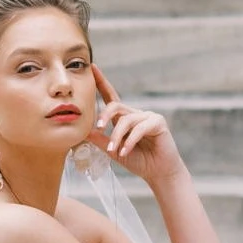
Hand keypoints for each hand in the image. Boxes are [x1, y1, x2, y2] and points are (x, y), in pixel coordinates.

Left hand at [86, 63, 185, 184]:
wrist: (159, 173)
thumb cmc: (139, 161)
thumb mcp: (114, 151)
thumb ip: (101, 140)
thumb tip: (83, 131)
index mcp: (125, 118)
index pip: (111, 97)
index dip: (102, 83)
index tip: (92, 68)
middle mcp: (136, 114)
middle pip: (116, 105)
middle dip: (104, 116)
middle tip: (99, 129)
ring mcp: (148, 116)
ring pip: (126, 120)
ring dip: (117, 136)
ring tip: (114, 151)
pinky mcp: (158, 123)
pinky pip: (139, 128)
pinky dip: (129, 141)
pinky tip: (125, 152)